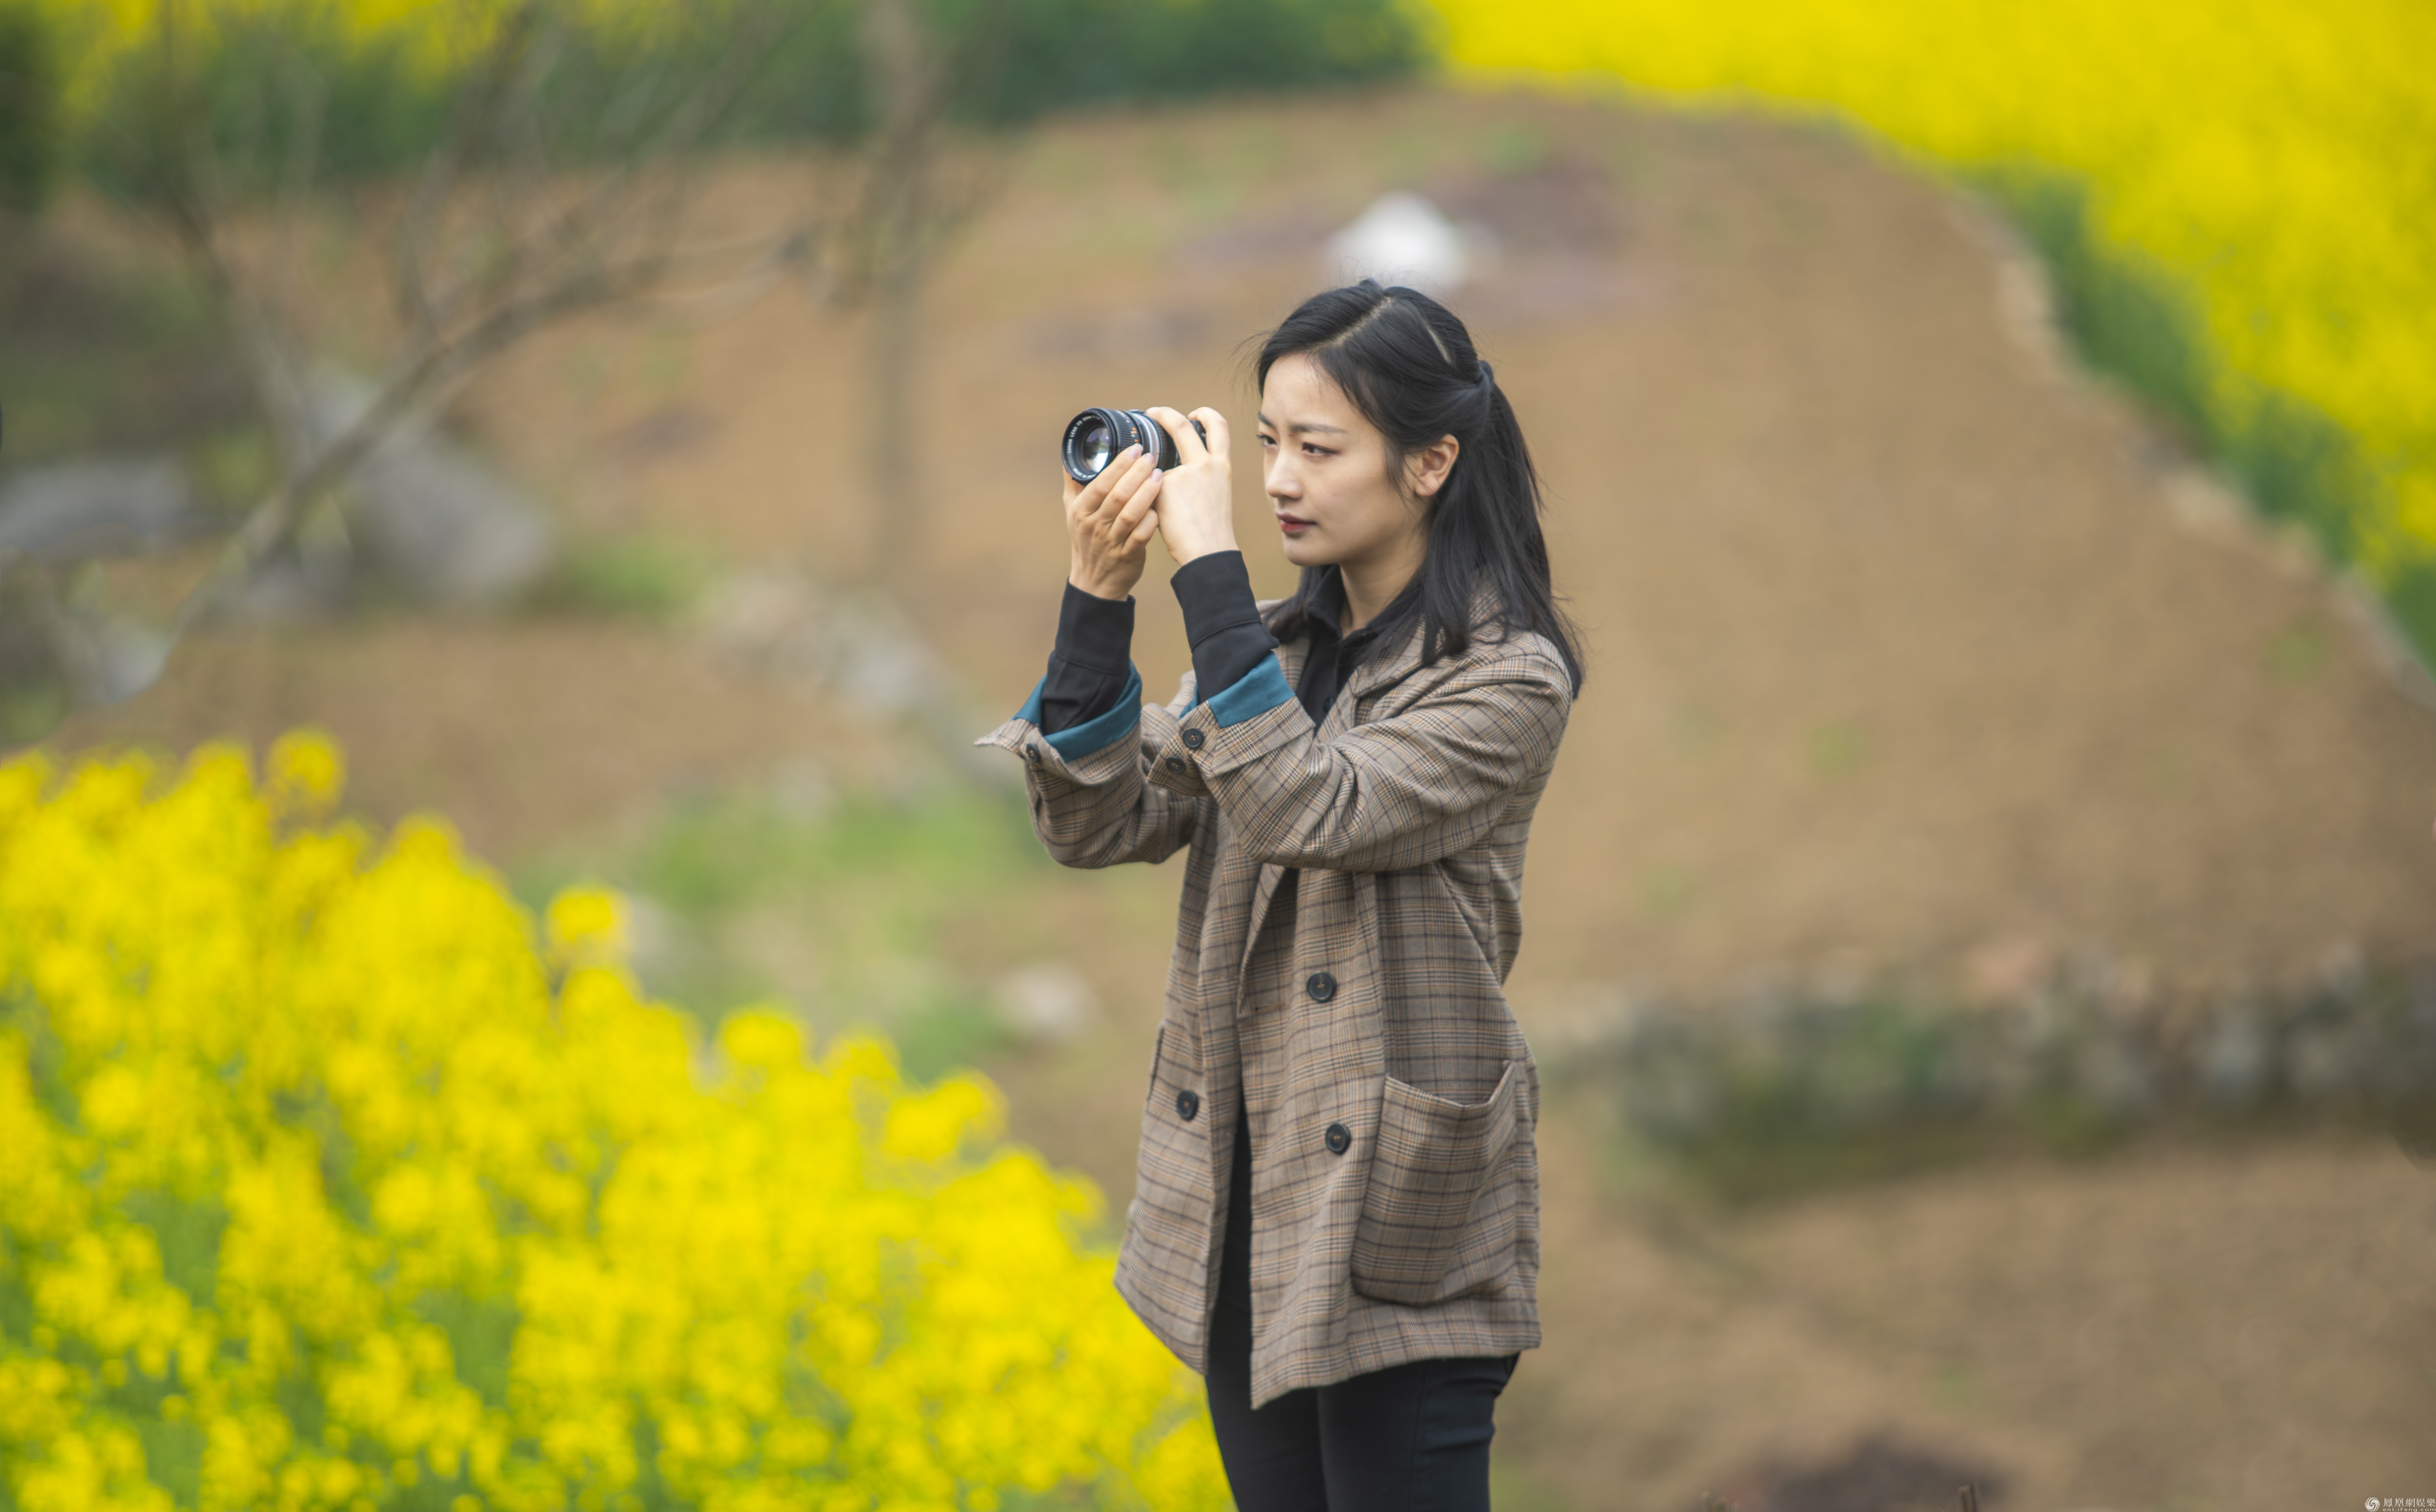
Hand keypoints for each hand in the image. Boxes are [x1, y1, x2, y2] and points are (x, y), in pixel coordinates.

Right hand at [1065, 444, 1162, 600]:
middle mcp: (1094, 525)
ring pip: (1131, 514)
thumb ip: (1074, 483)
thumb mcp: (1072, 511)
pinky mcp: (1128, 555)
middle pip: (1117, 495)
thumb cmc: (1086, 540)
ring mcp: (1111, 542)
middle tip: (1152, 457)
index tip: (1135, 448)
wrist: (1094, 583)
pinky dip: (1152, 519)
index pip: (1100, 484)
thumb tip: (1073, 453)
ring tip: (1160, 475)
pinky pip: (1142, 535)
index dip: (1119, 465)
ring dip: (1147, 493)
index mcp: (1081, 511)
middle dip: (1136, 473)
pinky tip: (1161, 506)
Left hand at [1144, 406, 1235, 566]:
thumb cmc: (1210, 530)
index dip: (1204, 413)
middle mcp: (1205, 464)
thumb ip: (1197, 475)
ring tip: (1151, 491)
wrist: (1207, 552)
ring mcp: (1183, 474)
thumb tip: (1167, 468)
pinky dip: (1146, 496)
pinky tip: (1151, 513)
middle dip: (1164, 413)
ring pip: (1158, 463)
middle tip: (1153, 412)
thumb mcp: (1215, 492)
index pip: (1218, 425)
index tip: (1191, 413)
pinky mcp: (1163, 487)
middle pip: (1183, 424)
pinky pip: (1147, 485)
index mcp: (1221, 465)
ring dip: (1149, 472)